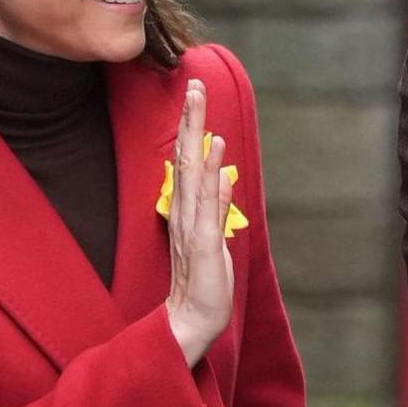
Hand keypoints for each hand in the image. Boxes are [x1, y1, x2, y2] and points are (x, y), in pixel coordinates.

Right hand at [165, 79, 235, 367]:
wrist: (190, 321)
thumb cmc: (200, 281)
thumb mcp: (209, 236)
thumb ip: (213, 204)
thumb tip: (221, 173)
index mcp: (186, 211)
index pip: (186, 162)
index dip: (190, 128)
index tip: (194, 95)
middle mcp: (185, 213)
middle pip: (186, 159)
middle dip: (191, 121)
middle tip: (195, 85)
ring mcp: (192, 228)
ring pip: (193, 175)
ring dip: (198, 139)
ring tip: (201, 105)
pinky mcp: (202, 245)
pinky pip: (207, 206)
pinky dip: (213, 178)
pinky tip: (217, 152)